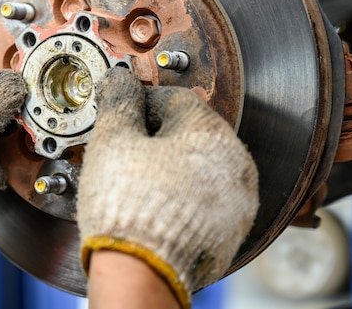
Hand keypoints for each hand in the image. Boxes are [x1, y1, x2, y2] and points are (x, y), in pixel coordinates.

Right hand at [77, 67, 257, 307]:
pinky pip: (207, 199)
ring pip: (200, 167)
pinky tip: (156, 205)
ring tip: (138, 181)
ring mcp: (238, 200)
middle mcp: (235, 164)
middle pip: (191, 133)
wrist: (138, 272)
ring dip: (171, 166)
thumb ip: (119, 101)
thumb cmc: (126, 206)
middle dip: (157, 136)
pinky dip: (184, 195)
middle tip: (126, 150)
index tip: (124, 116)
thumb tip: (121, 80)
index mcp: (210, 133)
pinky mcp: (232, 230)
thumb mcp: (112, 140)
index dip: (143, 104)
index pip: (175, 98)